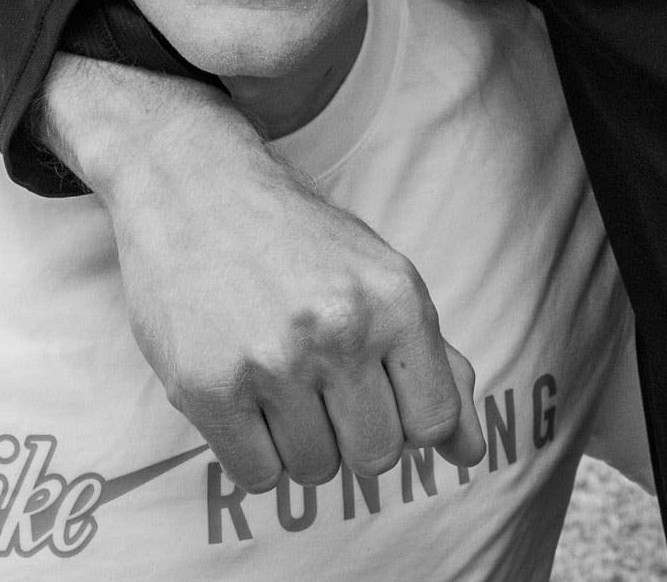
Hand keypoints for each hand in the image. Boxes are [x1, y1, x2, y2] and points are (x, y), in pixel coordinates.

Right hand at [40, 58, 485, 490]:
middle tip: (320, 385)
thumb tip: (472, 452)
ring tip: (278, 384)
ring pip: (315, 471)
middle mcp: (340, 330)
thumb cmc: (299, 243)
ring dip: (299, 444)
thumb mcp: (383, 281)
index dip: (408, 421)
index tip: (377, 392)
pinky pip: (257, 477)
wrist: (193, 189)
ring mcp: (272, 362)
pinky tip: (243, 400)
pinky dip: (253, 454)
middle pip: (376, 457)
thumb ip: (437, 365)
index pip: (435, 421)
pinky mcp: (208, 388)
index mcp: (396, 300)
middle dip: (352, 434)